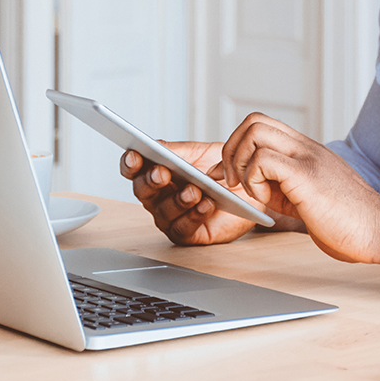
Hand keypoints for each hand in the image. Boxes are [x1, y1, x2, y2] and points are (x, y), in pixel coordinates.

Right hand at [121, 143, 263, 245]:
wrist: (249, 187)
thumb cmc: (221, 170)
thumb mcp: (199, 152)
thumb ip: (176, 150)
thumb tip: (156, 146)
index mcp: (156, 173)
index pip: (133, 169)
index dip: (130, 163)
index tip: (135, 155)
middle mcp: (158, 197)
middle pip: (143, 191)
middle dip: (151, 181)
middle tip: (162, 172)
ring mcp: (170, 217)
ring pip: (163, 212)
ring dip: (177, 200)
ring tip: (194, 190)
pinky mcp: (188, 234)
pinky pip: (183, 228)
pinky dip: (194, 216)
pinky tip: (206, 203)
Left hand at [222, 113, 379, 263]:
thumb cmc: (349, 221)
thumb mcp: (308, 196)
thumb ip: (282, 186)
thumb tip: (251, 187)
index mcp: (306, 151)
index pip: (263, 124)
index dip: (238, 147)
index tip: (233, 177)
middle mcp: (306, 147)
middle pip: (253, 121)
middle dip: (231, 151)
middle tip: (233, 182)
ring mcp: (307, 158)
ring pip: (254, 132)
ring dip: (240, 163)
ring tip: (251, 191)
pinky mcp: (307, 175)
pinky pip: (262, 160)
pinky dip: (253, 180)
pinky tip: (266, 201)